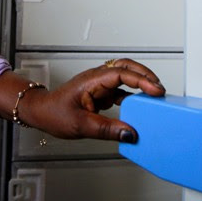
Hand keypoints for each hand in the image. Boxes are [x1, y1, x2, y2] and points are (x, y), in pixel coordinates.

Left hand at [24, 58, 164, 142]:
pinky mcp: (101, 93)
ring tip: (155, 95)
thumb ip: (107, 130)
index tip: (156, 90)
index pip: (121, 73)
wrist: (41, 112)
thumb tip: (130, 133)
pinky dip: (133, 95)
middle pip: (126, 67)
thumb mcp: (81, 125)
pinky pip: (121, 90)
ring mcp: (100, 85)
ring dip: (140, 83)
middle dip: (145, 75)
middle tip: (160, 89)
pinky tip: (140, 105)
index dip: (141, 80)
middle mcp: (97, 78)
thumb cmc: (54, 113)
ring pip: (125, 76)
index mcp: (92, 80)